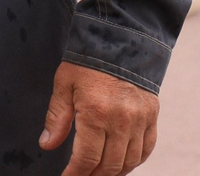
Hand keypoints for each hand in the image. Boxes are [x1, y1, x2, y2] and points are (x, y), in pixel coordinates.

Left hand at [40, 61, 159, 175]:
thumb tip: (47, 144)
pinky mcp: (152, 115)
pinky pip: (146, 148)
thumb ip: (57, 117)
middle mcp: (121, 120)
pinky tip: (122, 162)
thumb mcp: (65, 84)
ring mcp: (140, 120)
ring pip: (129, 161)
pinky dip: (135, 161)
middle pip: (109, 165)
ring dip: (114, 172)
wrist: (121, 37)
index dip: (76, 174)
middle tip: (82, 175)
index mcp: (96, 113)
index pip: (87, 159)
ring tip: (99, 172)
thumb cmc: (89, 61)